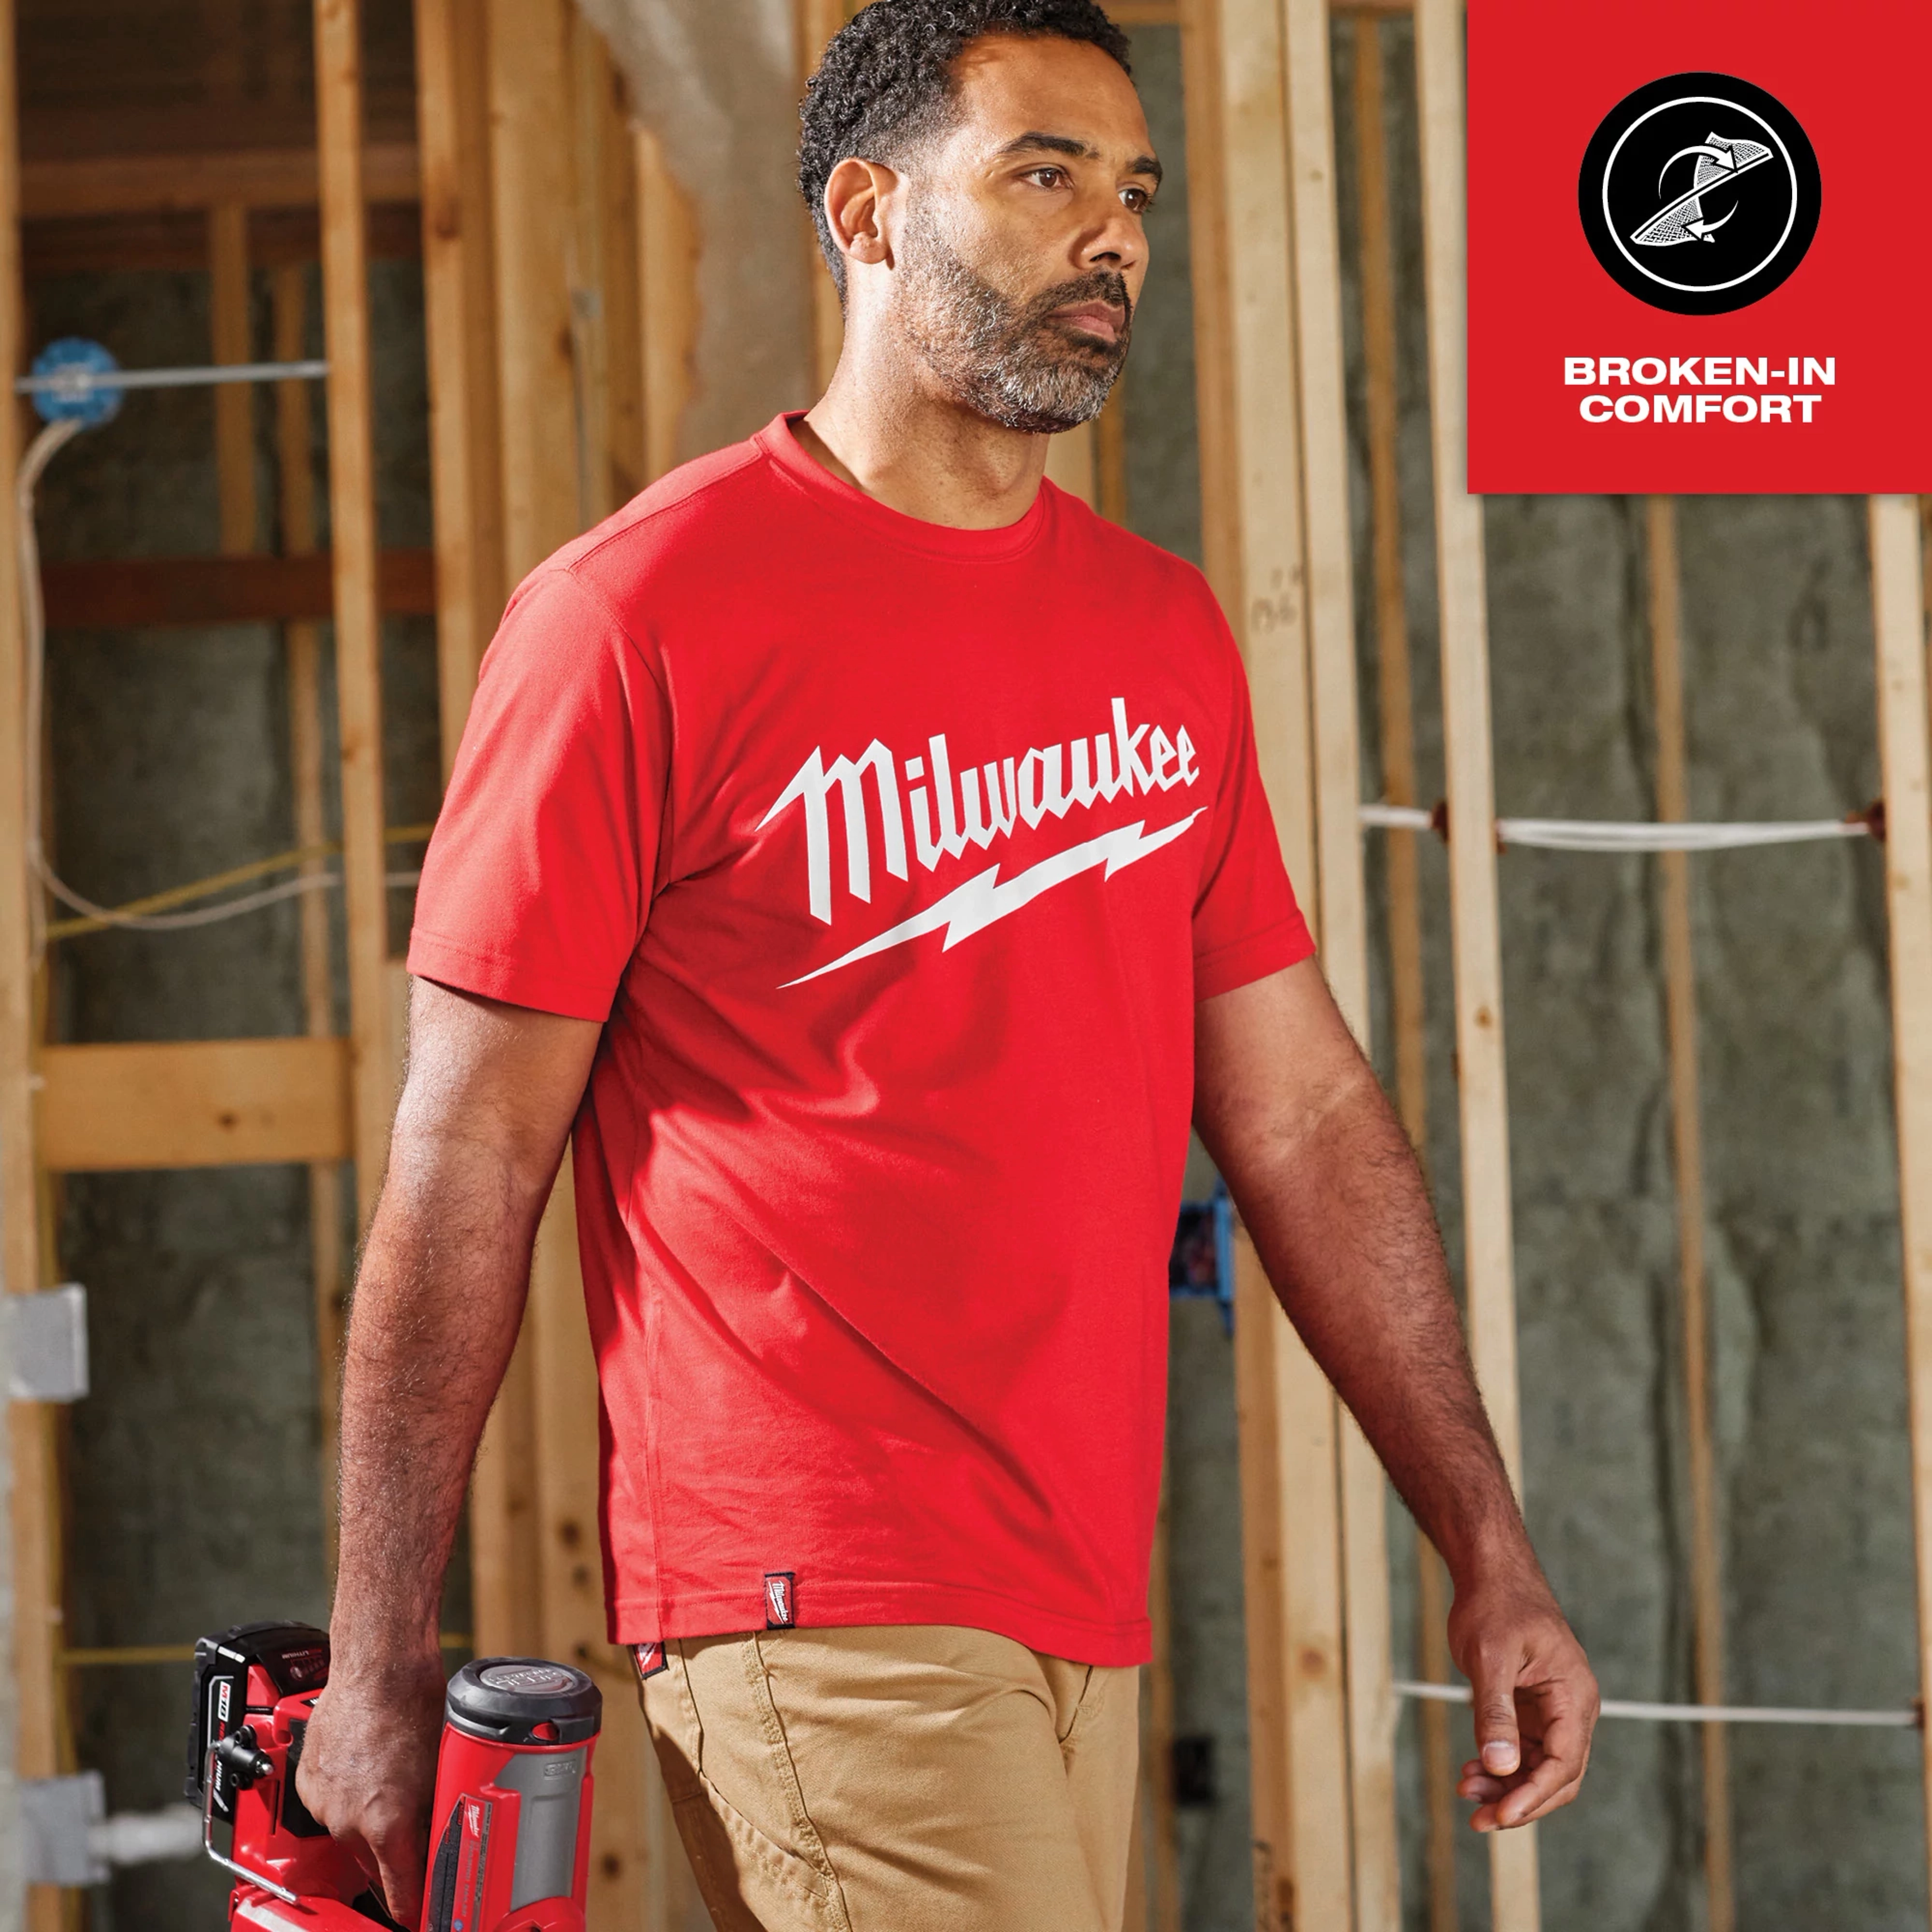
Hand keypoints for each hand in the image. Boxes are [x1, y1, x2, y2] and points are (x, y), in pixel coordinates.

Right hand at [295, 1648, 446, 1921]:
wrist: (380, 1663)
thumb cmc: (415, 1704)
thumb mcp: (439, 1770)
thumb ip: (434, 1817)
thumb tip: (442, 1845)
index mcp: (385, 1824)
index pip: (399, 1893)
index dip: (414, 1908)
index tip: (422, 1915)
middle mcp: (348, 1821)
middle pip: (373, 1863)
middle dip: (394, 1855)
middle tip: (415, 1832)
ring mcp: (324, 1802)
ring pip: (349, 1834)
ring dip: (368, 1822)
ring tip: (390, 1783)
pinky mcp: (308, 1783)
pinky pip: (329, 1806)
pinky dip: (346, 1797)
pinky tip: (367, 1770)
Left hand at [1446, 1557, 1597, 1832]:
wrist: (1490, 1573)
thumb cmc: (1495, 1604)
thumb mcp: (1490, 1657)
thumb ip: (1495, 1712)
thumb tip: (1501, 1766)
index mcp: (1574, 1697)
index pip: (1565, 1764)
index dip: (1533, 1795)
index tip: (1500, 1815)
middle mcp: (1571, 1709)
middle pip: (1556, 1776)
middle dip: (1518, 1801)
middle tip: (1478, 1819)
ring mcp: (1551, 1712)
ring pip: (1536, 1768)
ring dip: (1504, 1786)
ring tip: (1465, 1791)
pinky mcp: (1529, 1710)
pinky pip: (1521, 1752)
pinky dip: (1499, 1766)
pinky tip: (1471, 1772)